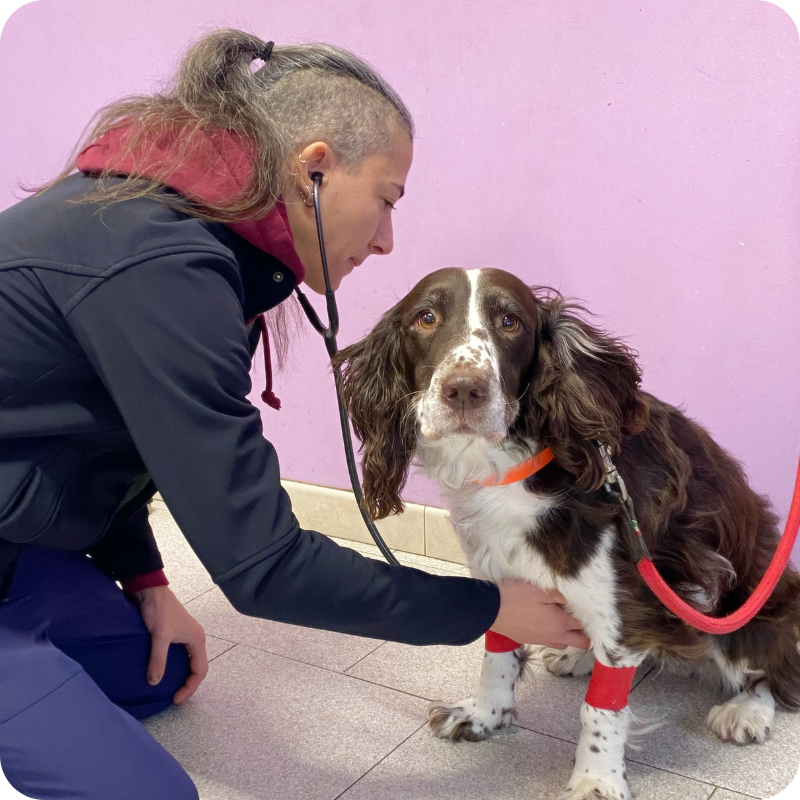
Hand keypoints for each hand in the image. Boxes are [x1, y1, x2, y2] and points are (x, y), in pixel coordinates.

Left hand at [134, 585, 208, 704]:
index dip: (190, 687)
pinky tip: (164, 673)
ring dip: (183, 676)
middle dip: (188, 684)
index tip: (176, 699)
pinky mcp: (174, 634)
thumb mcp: (159, 636)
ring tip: (171, 688)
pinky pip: (180, 656)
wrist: (150, 590)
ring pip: (189, 662)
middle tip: (175, 698)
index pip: (200, 670)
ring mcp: (185, 636)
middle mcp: (195, 638)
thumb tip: (154, 682)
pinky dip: (176, 668)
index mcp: (197, 639)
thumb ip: (158, 660)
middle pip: (197, 668)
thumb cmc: (159, 611)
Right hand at [490, 581, 590, 649]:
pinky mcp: (531, 641)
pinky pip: (550, 643)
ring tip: (567, 623)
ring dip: (570, 636)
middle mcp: (555, 635)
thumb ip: (559, 594)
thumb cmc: (516, 596)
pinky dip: (555, 637)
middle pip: (580, 642)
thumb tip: (572, 600)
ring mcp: (543, 640)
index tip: (591, 609)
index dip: (590, 618)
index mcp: (561, 622)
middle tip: (584, 620)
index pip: (584, 625)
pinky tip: (548, 626)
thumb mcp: (539, 589)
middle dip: (586, 635)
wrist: (491, 611)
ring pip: (565, 644)